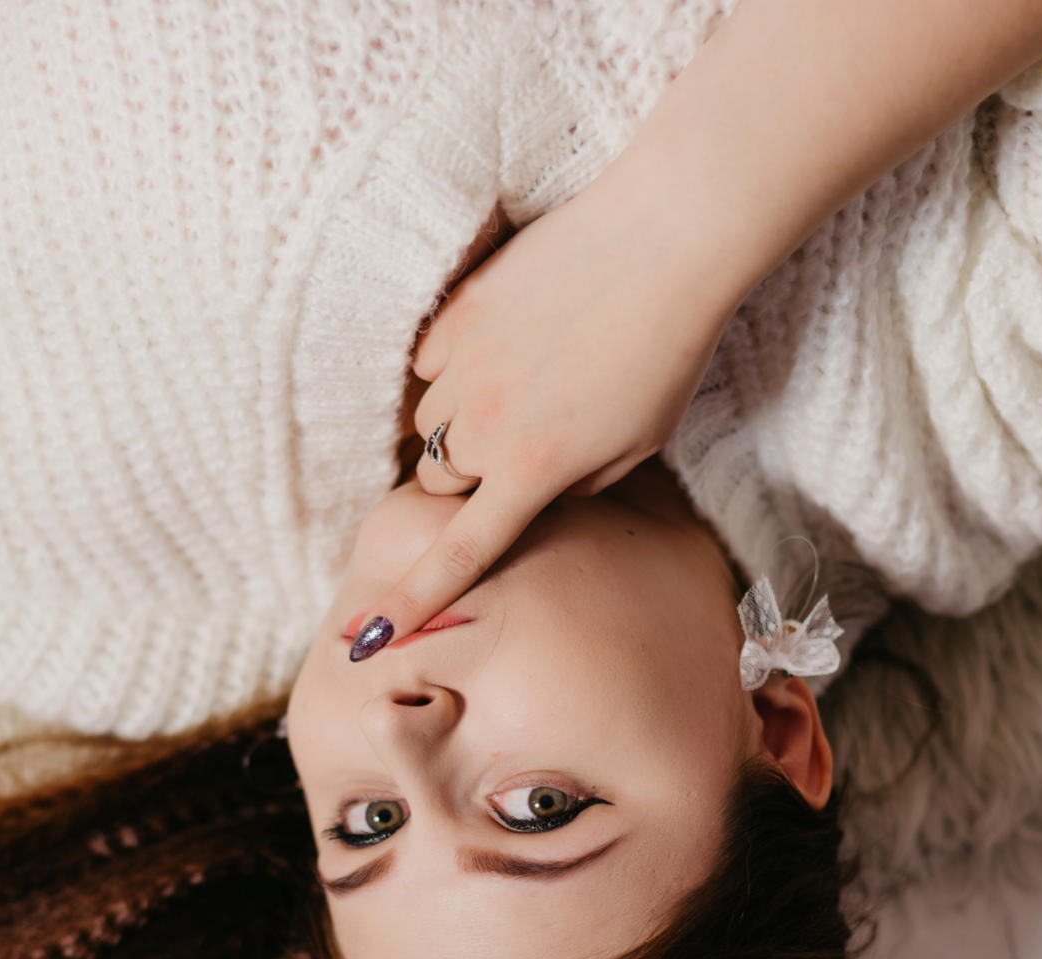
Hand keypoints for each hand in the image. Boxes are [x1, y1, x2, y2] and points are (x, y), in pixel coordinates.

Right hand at [351, 180, 737, 658]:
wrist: (664, 242)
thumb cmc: (669, 350)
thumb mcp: (638, 444)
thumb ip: (576, 485)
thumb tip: (533, 493)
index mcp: (536, 470)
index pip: (461, 554)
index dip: (413, 599)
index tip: (371, 635)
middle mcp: (486, 425)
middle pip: (438, 482)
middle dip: (465, 480)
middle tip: (520, 447)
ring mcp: (465, 365)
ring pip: (429, 424)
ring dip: (459, 424)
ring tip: (523, 387)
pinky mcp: (458, 313)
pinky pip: (429, 362)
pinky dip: (454, 367)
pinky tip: (507, 343)